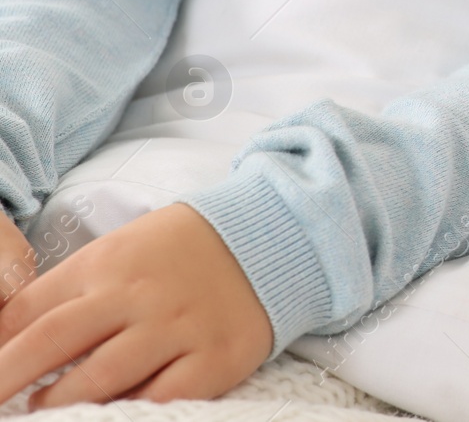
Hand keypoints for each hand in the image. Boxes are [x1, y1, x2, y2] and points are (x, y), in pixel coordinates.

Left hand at [0, 203, 272, 408]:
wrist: (270, 237)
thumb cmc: (179, 253)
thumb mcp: (117, 253)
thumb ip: (64, 293)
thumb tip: (4, 340)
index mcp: (107, 262)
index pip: (29, 311)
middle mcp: (139, 294)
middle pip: (52, 342)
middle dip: (5, 378)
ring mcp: (179, 327)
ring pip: (101, 378)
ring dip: (60, 403)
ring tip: (42, 410)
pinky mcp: (215, 358)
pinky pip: (162, 398)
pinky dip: (130, 411)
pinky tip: (112, 413)